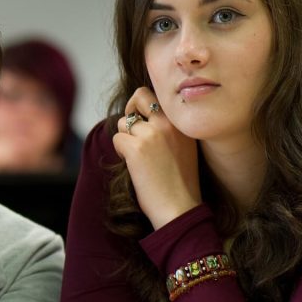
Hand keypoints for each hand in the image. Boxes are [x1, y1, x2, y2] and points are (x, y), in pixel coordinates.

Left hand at [112, 87, 199, 229]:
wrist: (179, 207)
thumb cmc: (180, 183)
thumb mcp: (184, 147)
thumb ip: (168, 129)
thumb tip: (143, 117)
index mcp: (182, 123)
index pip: (156, 95)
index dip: (144, 105)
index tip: (141, 118)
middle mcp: (168, 123)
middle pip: (138, 96)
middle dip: (130, 110)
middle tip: (131, 131)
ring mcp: (152, 134)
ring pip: (124, 122)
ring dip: (125, 138)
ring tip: (137, 157)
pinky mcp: (136, 148)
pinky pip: (117, 138)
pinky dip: (120, 151)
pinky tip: (133, 166)